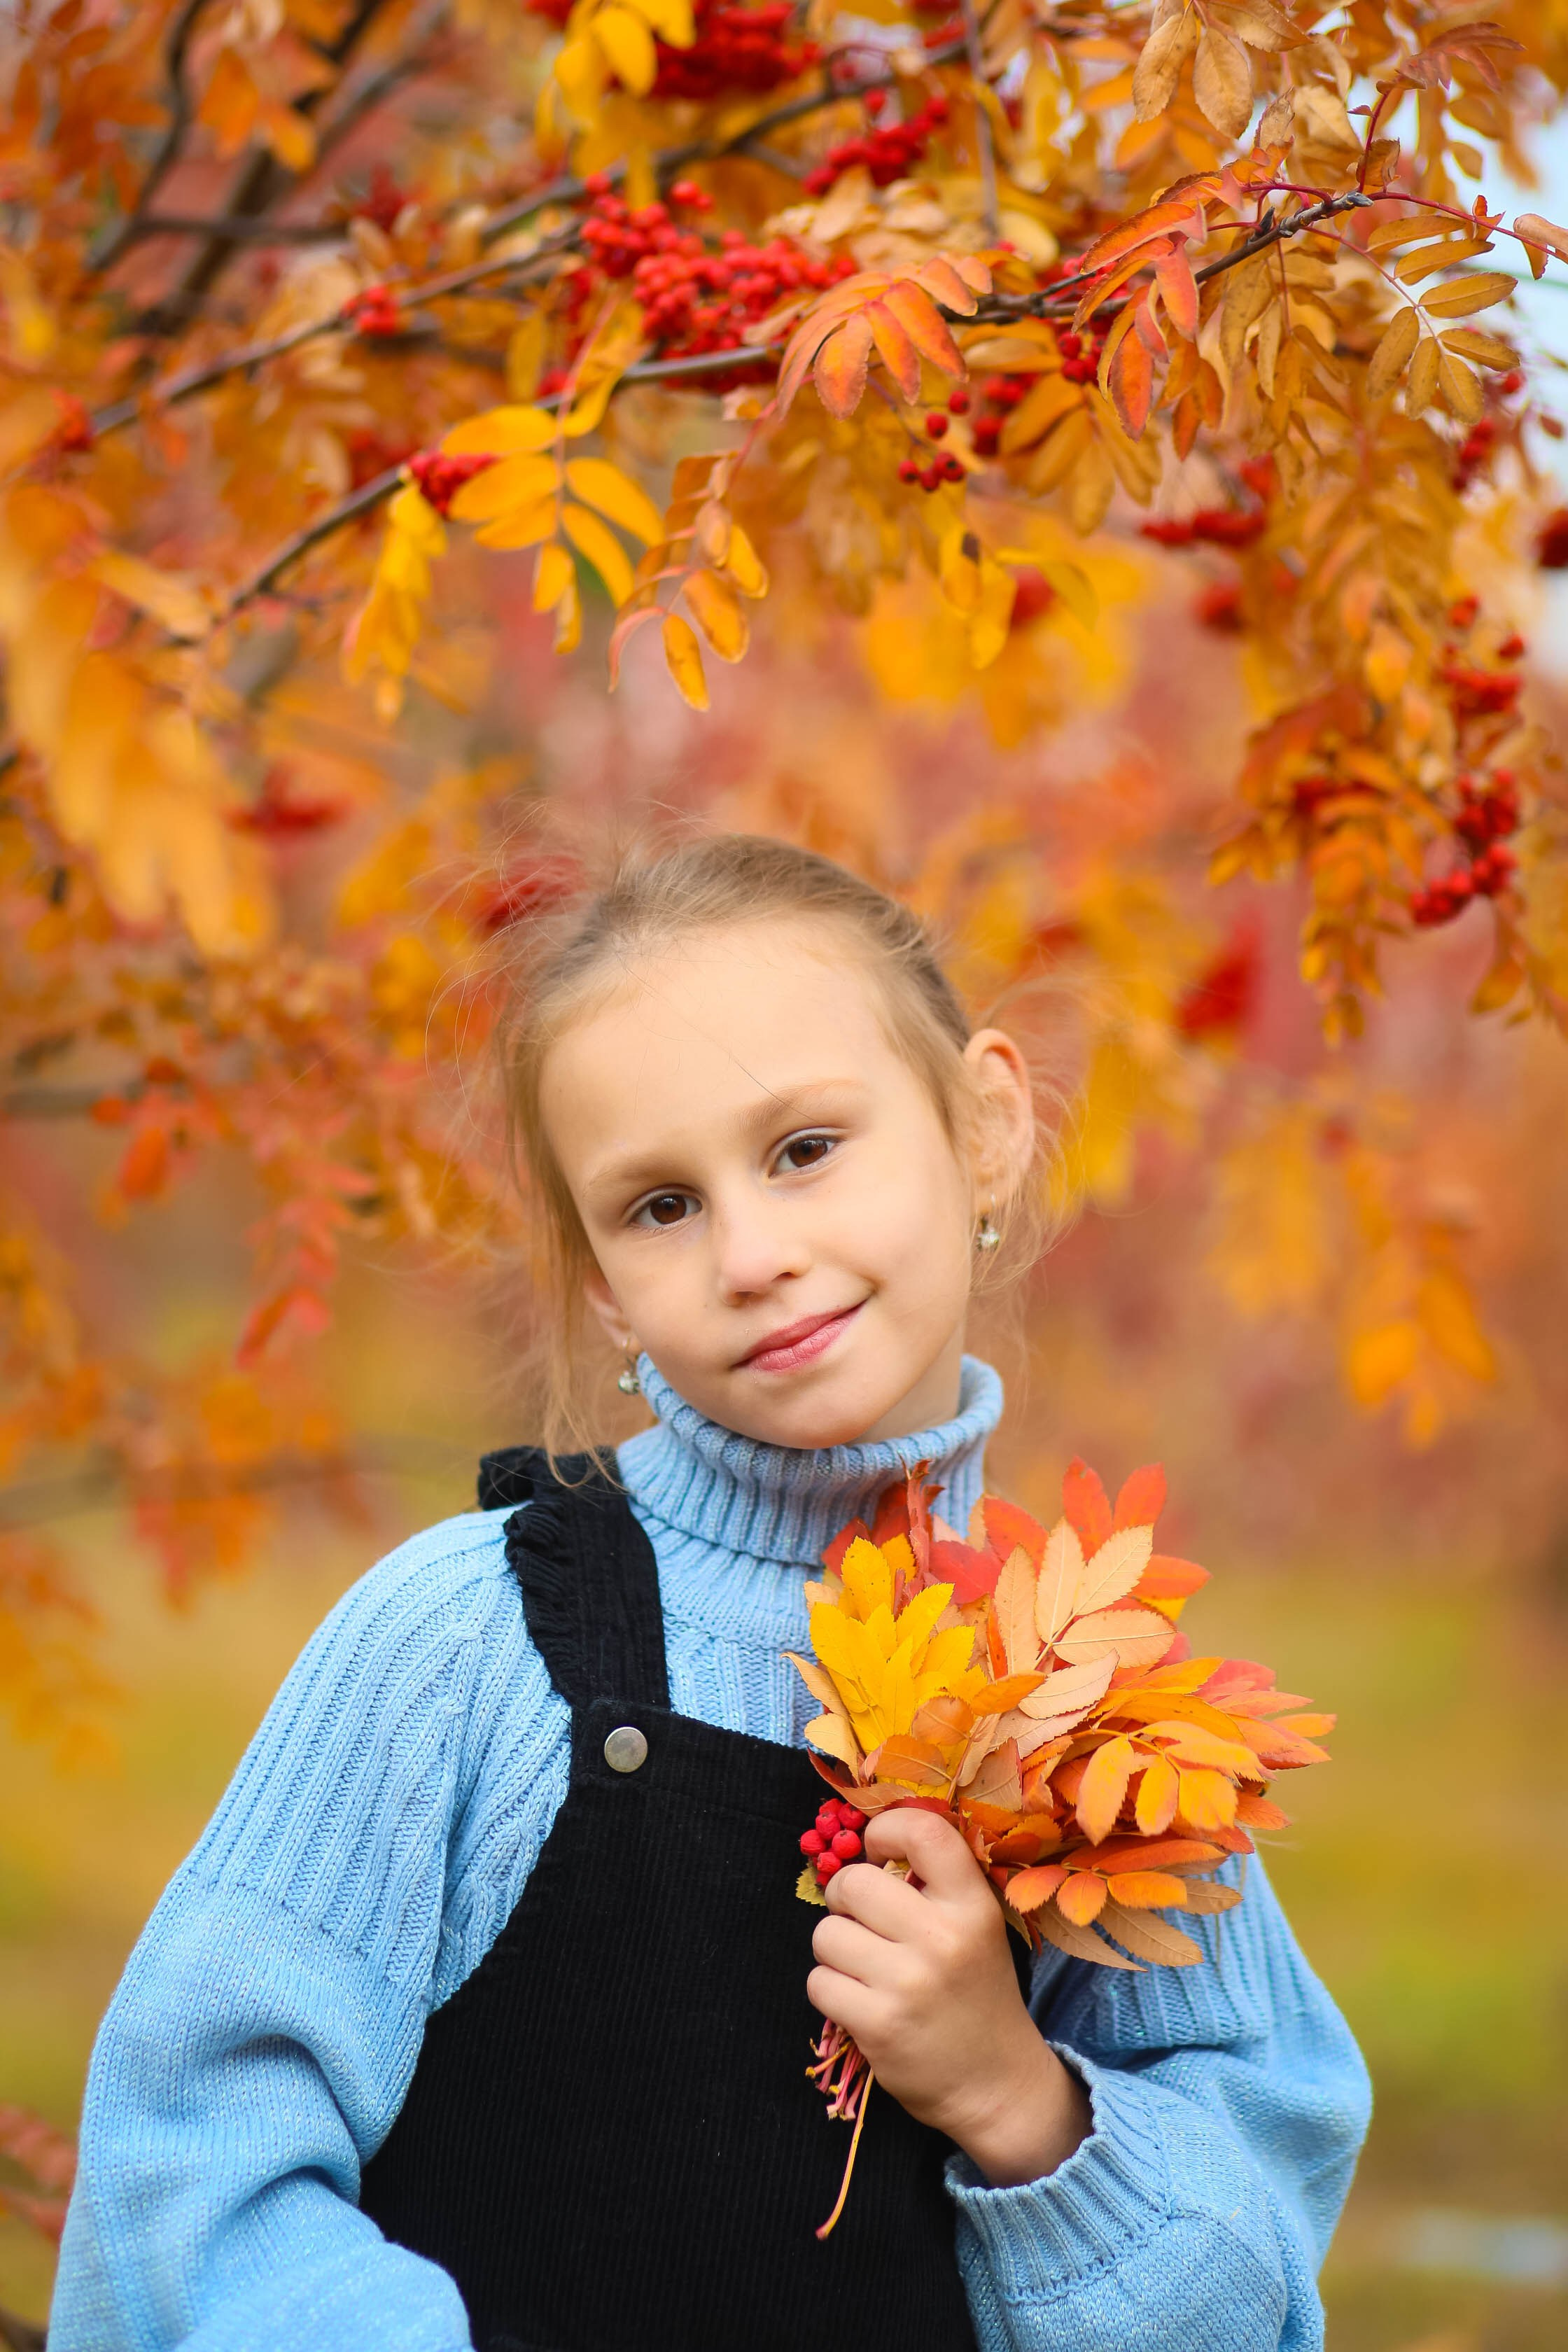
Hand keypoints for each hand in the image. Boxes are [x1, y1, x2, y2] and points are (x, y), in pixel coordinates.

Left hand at [808, 1808, 1091, 2188]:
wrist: (996, 2085)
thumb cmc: (977, 1994)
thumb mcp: (977, 1928)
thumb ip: (936, 1884)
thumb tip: (867, 1845)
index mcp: (973, 1907)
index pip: (924, 1832)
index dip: (885, 1829)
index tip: (878, 1851)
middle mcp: (942, 1939)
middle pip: (854, 1883)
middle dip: (845, 1898)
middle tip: (861, 1918)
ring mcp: (908, 1984)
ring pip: (826, 1934)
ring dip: (835, 1948)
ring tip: (864, 1966)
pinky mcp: (878, 2026)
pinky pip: (819, 1982)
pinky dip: (831, 1989)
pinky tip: (860, 2001)